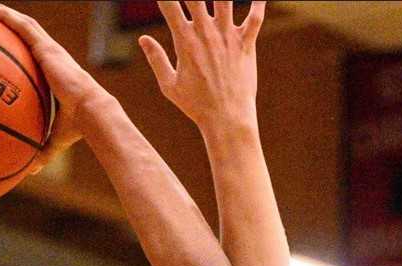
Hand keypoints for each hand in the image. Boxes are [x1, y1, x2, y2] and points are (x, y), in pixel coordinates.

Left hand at [0, 3, 109, 171]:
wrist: (91, 112)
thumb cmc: (77, 126)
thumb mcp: (54, 141)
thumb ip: (41, 151)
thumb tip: (30, 173)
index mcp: (52, 72)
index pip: (34, 55)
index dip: (19, 47)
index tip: (3, 44)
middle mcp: (50, 56)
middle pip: (25, 33)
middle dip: (7, 23)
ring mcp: (48, 49)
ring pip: (22, 24)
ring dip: (3, 13)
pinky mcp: (46, 46)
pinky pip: (21, 25)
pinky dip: (4, 15)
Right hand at [138, 1, 265, 128]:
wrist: (226, 118)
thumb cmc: (196, 105)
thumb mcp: (169, 85)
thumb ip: (156, 59)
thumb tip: (142, 39)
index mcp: (185, 41)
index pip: (169, 6)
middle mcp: (206, 33)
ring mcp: (228, 37)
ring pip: (226, 0)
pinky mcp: (246, 44)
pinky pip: (255, 18)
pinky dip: (258, 4)